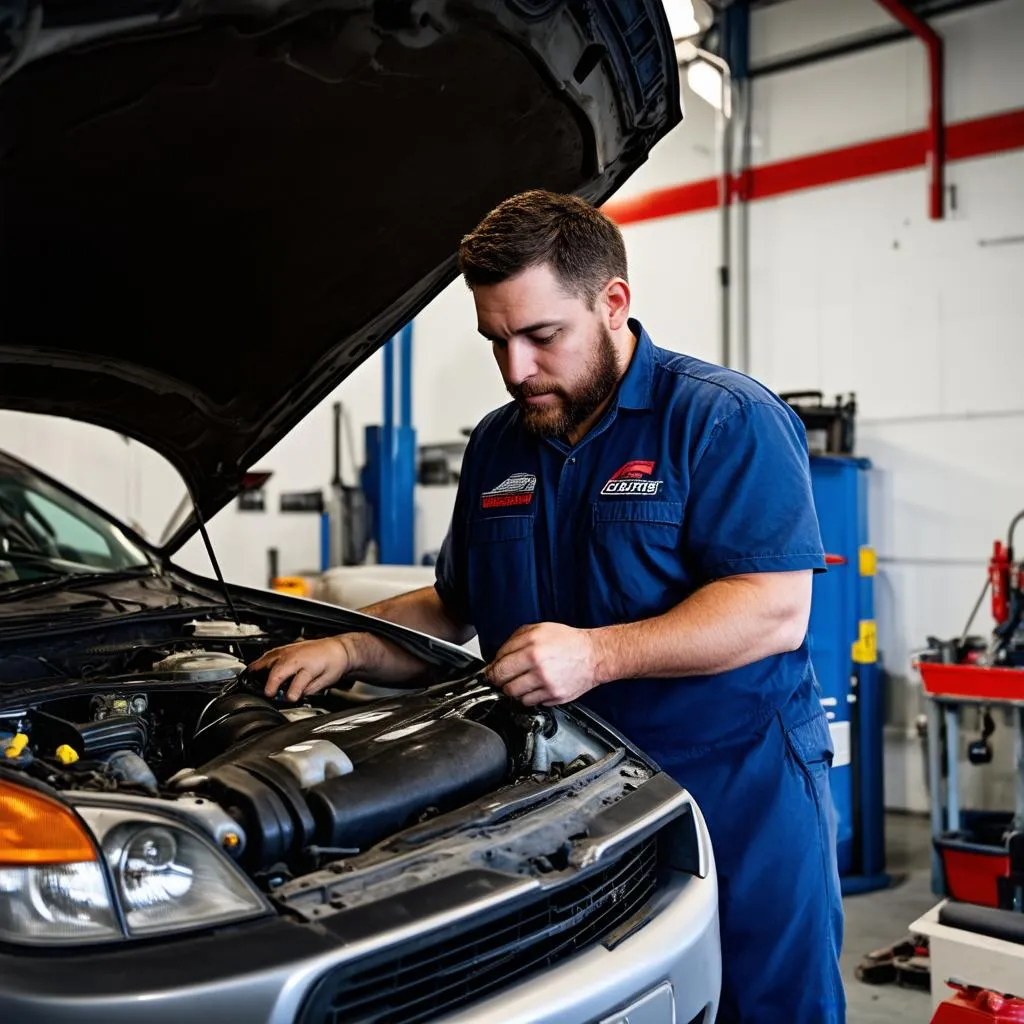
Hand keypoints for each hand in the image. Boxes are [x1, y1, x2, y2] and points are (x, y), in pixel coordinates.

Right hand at [248, 637, 351, 702]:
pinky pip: (270, 654)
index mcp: (311, 665)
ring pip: (272, 658)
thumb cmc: (334, 663)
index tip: (290, 698)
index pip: (300, 679)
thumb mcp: (327, 680)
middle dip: (272, 681)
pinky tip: (255, 667)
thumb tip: (295, 695)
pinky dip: (261, 661)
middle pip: (281, 668)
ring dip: (260, 669)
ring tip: (250, 679)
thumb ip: (310, 690)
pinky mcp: (287, 648)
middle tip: (267, 693)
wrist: (338, 648)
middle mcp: (299, 656)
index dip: (294, 691)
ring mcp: (291, 650)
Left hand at [485, 623, 599, 706]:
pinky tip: (535, 687)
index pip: (499, 664)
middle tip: (502, 677)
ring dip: (513, 689)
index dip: (492, 668)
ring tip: (520, 681)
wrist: (593, 655)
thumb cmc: (567, 641)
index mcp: (532, 647)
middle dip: (499, 680)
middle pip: (502, 681)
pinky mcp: (554, 696)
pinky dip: (528, 696)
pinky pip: (529, 702)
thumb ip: (515, 640)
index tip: (492, 670)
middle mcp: (538, 666)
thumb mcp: (539, 629)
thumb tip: (497, 657)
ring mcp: (546, 683)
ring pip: (514, 694)